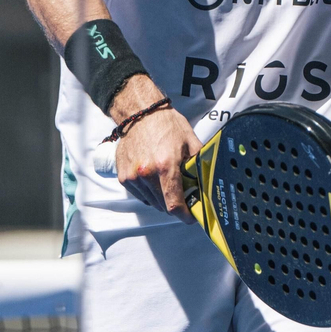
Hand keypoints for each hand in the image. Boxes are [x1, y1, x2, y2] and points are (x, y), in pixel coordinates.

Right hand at [110, 78, 202, 220]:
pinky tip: (156, 178)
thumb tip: (207, 184)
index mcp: (165, 166)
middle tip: (184, 194)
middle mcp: (146, 174)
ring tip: (168, 181)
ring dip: (162, 198)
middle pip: (163, 205)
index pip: (174, 204)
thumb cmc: (167, 125)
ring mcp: (132, 177)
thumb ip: (199, 166)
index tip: (191, 217)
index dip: (185, 215)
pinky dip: (150, 192)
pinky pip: (141, 195)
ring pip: (152, 202)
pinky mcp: (123, 177)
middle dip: (176, 204)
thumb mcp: (191, 143)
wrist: (140, 114)